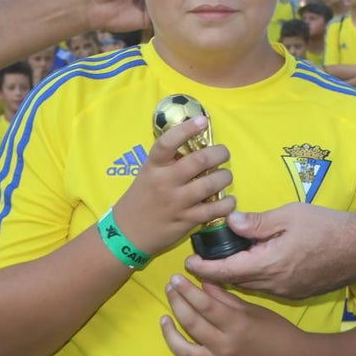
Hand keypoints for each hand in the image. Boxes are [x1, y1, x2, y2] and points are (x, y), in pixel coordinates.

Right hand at [113, 117, 235, 256]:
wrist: (126, 234)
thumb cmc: (141, 199)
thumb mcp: (148, 174)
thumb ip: (168, 161)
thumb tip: (196, 142)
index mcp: (153, 167)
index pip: (167, 142)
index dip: (186, 129)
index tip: (202, 121)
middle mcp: (165, 182)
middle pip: (199, 161)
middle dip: (219, 154)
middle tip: (224, 154)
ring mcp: (176, 202)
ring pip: (210, 184)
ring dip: (225, 177)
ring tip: (226, 176)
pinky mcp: (186, 220)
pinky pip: (214, 210)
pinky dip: (227, 204)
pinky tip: (229, 201)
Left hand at [160, 277, 294, 355]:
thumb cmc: (275, 330)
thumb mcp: (252, 308)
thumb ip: (224, 296)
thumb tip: (203, 281)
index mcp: (236, 325)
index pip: (204, 304)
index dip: (187, 290)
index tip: (175, 278)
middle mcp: (224, 346)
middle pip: (191, 323)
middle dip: (176, 302)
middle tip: (170, 288)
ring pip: (183, 351)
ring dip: (169, 334)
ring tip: (165, 318)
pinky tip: (177, 347)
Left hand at [185, 205, 355, 299]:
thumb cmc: (328, 226)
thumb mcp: (290, 215)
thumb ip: (258, 222)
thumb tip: (231, 222)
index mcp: (270, 263)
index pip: (227, 270)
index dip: (204, 268)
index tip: (188, 262)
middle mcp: (276, 284)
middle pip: (236, 283)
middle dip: (216, 274)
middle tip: (199, 262)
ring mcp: (288, 291)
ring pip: (252, 287)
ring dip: (236, 277)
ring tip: (222, 263)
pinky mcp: (299, 293)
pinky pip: (268, 288)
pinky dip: (255, 279)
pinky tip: (254, 266)